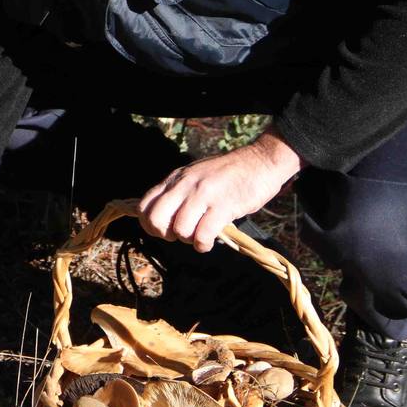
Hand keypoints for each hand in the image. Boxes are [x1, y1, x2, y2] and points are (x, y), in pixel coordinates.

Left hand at [137, 130, 302, 252]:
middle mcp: (186, 184)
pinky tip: (210, 242)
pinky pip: (203, 234)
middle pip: (156, 219)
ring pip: (180, 229)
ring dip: (188, 240)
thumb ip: (179, 192)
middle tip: (181, 236)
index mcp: (176, 178)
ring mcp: (204, 194)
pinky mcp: (224, 205)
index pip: (145, 205)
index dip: (150, 225)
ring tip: (200, 237)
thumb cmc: (229, 174)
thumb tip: (162, 218)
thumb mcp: (195, 176)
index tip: (165, 230)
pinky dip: (203, 244)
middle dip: (165, 234)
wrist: (261, 162)